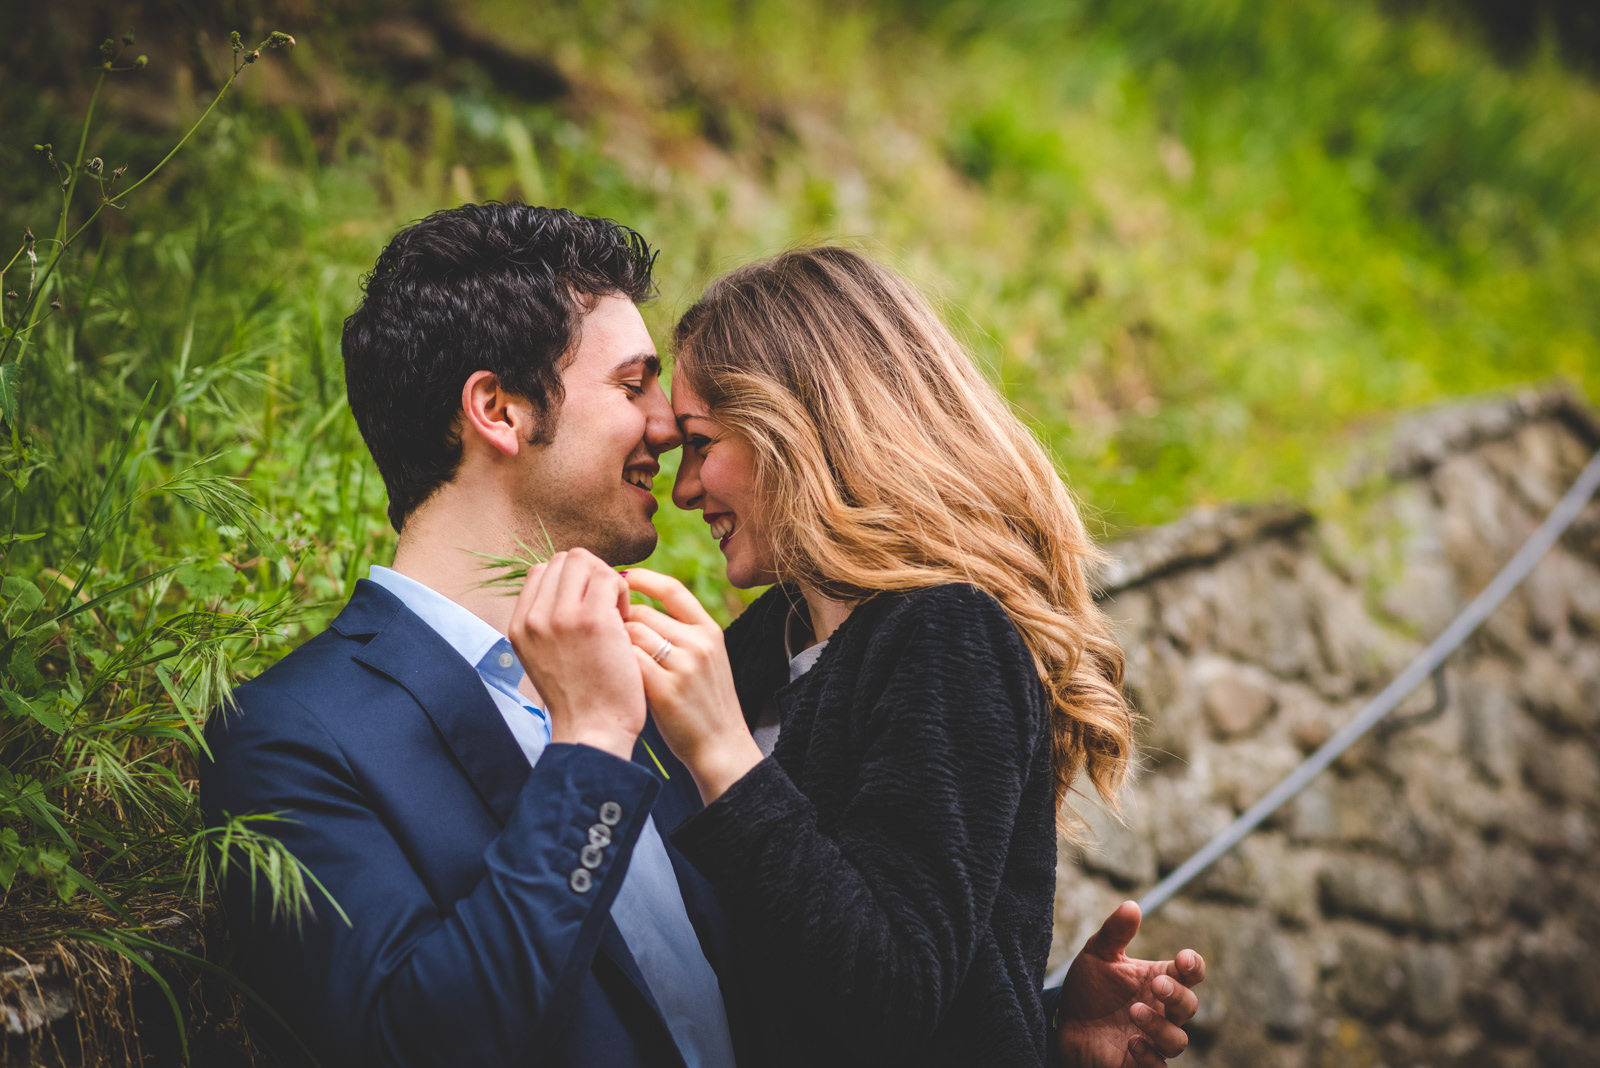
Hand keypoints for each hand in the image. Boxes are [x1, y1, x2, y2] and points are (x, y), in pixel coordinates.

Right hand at [506, 549, 642, 759]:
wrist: (591, 731)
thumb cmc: (578, 697)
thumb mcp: (543, 656)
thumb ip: (547, 621)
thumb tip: (569, 586)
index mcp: (519, 625)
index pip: (542, 570)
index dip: (571, 581)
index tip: (586, 608)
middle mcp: (534, 618)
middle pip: (565, 559)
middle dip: (590, 575)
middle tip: (605, 609)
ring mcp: (561, 617)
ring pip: (587, 561)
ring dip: (607, 582)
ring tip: (615, 616)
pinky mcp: (593, 620)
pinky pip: (611, 578)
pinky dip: (623, 594)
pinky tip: (625, 622)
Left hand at [622, 568, 761, 803]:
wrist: (720, 746)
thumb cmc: (703, 702)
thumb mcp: (705, 659)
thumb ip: (679, 633)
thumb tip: (631, 608)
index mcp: (709, 630)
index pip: (672, 589)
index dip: (642, 579)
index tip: (620, 578)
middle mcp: (699, 643)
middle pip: (641, 614)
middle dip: (617, 622)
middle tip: (603, 636)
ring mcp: (684, 666)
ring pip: (631, 634)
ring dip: (612, 644)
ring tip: (608, 658)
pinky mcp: (666, 690)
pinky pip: (627, 662)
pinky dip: (613, 665)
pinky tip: (611, 675)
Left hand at [1056, 901, 1205, 1066]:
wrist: (1063, 1023)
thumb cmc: (1089, 987)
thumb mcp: (1097, 954)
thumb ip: (1114, 932)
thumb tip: (1132, 905)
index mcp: (1159, 980)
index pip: (1191, 972)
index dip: (1194, 966)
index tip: (1183, 959)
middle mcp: (1162, 1011)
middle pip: (1189, 1005)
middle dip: (1177, 994)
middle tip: (1157, 985)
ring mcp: (1153, 1040)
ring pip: (1177, 1040)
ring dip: (1160, 1026)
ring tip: (1134, 1011)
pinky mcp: (1139, 1064)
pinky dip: (1151, 1058)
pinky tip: (1133, 1044)